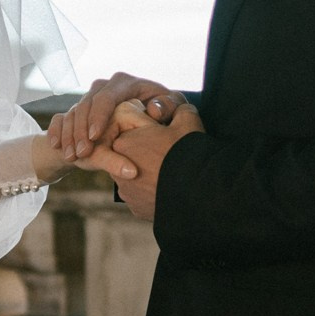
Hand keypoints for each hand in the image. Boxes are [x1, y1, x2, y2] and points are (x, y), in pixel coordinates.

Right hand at [50, 72, 182, 163]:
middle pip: (85, 104)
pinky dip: (57, 132)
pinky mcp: (77, 110)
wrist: (146, 112)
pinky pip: (60, 118)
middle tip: (83, 154)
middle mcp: (103, 86)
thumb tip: (154, 110)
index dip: (99, 116)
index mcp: (124, 83)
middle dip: (82, 130)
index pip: (106, 96)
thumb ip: (167, 107)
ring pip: (72, 113)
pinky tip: (57, 147)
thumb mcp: (169, 108)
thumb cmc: (161, 111)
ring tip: (72, 157)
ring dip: (70, 136)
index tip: (96, 136)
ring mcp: (88, 98)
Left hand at [96, 97, 205, 220]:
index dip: (151, 127)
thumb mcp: (187, 120)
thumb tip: (178, 110)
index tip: (165, 133)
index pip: (131, 128)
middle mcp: (116, 167)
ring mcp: (126, 189)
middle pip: (131, 151)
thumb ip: (178, 109)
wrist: (197, 192)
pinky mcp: (135, 207)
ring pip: (134, 174)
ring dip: (147, 171)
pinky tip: (169, 188)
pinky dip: (152, 190)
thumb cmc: (188, 153)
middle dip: (146, 150)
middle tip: (168, 152)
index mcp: (124, 141)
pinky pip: (141, 194)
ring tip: (170, 172)